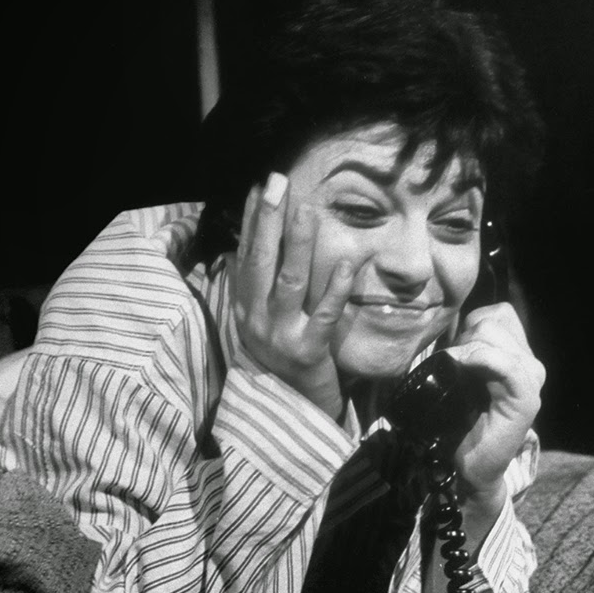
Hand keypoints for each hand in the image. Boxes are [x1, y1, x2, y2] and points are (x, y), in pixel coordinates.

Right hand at [231, 174, 355, 419]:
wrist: (295, 410)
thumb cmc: (283, 359)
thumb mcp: (261, 322)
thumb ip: (256, 287)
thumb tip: (244, 246)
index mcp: (245, 309)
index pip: (246, 255)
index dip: (250, 220)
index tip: (258, 187)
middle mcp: (258, 320)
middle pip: (261, 262)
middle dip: (267, 220)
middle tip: (276, 182)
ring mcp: (282, 336)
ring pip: (289, 283)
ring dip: (299, 244)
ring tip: (307, 210)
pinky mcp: (309, 352)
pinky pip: (324, 315)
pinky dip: (337, 288)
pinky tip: (349, 263)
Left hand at [445, 302, 544, 506]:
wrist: (472, 465)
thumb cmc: (461, 420)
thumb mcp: (462, 376)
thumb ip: (465, 349)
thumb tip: (448, 323)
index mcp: (518, 355)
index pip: (497, 313)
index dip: (470, 325)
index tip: (455, 352)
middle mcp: (530, 363)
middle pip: (491, 321)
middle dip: (464, 338)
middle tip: (454, 368)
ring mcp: (531, 379)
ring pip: (493, 334)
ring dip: (465, 349)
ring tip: (457, 374)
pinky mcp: (526, 398)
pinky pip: (505, 363)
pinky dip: (479, 359)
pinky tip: (462, 368)